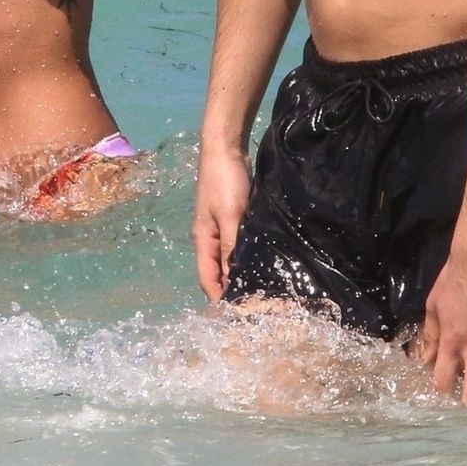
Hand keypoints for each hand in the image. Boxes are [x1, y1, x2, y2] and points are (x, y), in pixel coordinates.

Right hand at [192, 144, 250, 299]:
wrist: (226, 148)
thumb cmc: (225, 182)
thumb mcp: (231, 216)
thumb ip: (232, 248)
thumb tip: (234, 280)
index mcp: (203, 241)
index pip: (208, 281)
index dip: (220, 300)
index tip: (239, 318)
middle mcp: (210, 239)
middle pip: (217, 274)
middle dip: (231, 292)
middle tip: (256, 309)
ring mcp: (222, 229)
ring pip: (229, 261)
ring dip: (241, 276)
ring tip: (263, 292)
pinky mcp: (234, 219)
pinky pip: (239, 246)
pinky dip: (248, 258)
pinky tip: (263, 264)